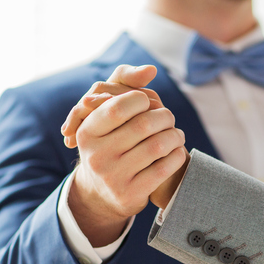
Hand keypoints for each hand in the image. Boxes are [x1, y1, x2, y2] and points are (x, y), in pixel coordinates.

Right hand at [65, 66, 186, 245]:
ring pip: (157, 146)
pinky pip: (163, 169)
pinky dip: (176, 156)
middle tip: (170, 117)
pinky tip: (177, 152)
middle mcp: (96, 155)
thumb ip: (124, 84)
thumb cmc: (111, 143)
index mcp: (86, 132)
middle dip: (164, 117)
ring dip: (174, 136)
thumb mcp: (107, 116)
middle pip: (142, 125)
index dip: (140, 100)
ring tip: (177, 134)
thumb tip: (150, 69)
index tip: (148, 102)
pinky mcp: (130, 194)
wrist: (104, 194)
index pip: (117, 108)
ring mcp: (113, 177)